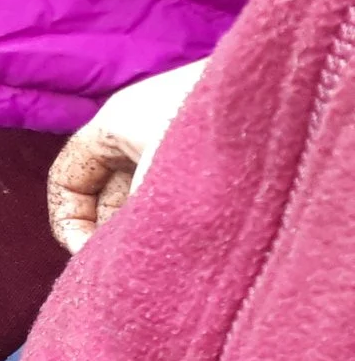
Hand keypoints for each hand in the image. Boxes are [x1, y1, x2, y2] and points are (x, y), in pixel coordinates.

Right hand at [47, 59, 207, 251]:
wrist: (294, 92)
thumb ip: (125, 230)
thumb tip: (109, 267)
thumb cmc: (215, 132)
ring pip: (144, 188)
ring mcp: (180, 129)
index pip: (66, 178)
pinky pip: (179, 184)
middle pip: (106, 188)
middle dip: (110, 229)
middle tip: (129, 265)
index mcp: (114, 121)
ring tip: (167, 251)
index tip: (87, 258)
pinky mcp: (216, 142)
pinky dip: (179, 211)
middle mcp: (142, 122)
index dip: (67, 223)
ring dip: (146, 222)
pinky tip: (196, 235)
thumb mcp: (156, 189)